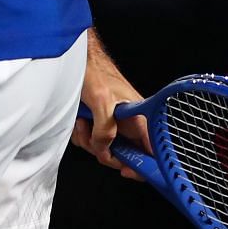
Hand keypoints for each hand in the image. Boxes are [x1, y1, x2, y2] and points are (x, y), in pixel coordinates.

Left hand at [73, 34, 151, 180]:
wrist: (76, 58)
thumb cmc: (94, 70)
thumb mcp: (101, 101)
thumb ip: (105, 130)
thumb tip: (104, 149)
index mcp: (139, 118)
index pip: (152, 152)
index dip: (143, 166)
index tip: (128, 170)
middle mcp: (129, 123)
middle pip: (124, 155)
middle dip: (106, 152)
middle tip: (96, 142)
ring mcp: (113, 124)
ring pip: (105, 149)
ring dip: (90, 141)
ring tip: (84, 123)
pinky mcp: (98, 122)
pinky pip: (92, 140)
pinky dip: (82, 135)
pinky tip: (79, 120)